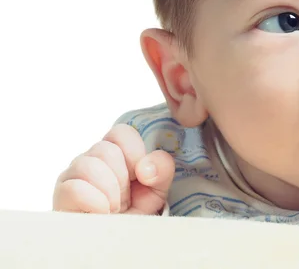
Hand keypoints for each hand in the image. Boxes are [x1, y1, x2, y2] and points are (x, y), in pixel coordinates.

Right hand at [53, 123, 174, 214]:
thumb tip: (145, 168)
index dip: (134, 152)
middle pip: (106, 149)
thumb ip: (161, 168)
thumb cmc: (134, 212)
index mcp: (113, 151)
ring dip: (110, 192)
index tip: (140, 176)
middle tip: (124, 199)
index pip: (120, 132)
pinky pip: (75, 189)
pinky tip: (102, 214)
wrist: (117, 243)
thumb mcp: (157, 189)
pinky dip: (96, 203)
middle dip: (122, 179)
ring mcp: (71, 176)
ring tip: (113, 207)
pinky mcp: (60, 197)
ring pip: (89, 166)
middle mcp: (90, 158)